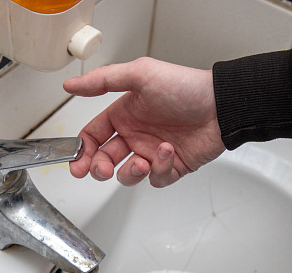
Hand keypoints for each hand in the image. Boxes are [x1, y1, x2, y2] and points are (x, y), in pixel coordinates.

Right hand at [64, 57, 225, 186]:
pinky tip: (167, 152)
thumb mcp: (139, 75)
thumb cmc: (184, 88)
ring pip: (128, 175)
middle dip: (99, 169)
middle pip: (104, 160)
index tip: (77, 162)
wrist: (220, 106)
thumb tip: (70, 84)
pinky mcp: (171, 166)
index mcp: (123, 115)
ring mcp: (152, 152)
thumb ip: (102, 81)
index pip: (92, 137)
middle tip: (102, 169)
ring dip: (130, 172)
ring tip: (141, 162)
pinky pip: (156, 179)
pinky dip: (159, 169)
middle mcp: (136, 135)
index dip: (81, 151)